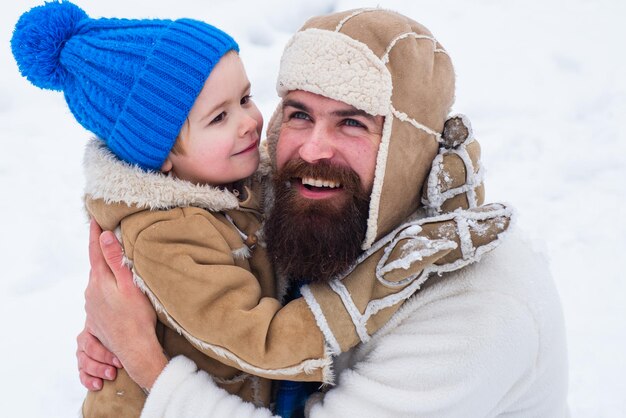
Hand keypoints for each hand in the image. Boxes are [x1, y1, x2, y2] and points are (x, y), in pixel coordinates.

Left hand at [84, 219, 166, 389]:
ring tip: (111, 260)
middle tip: (103, 233)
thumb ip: (115, 260)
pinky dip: (105, 286)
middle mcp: (91, 292)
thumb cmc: (136, 318)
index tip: (94, 218)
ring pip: (97, 281)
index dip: (95, 234)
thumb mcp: (129, 285)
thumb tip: (104, 236)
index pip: (95, 251)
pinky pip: (99, 295)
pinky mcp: (96, 318)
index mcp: (99, 281)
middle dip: (99, 250)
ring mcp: (91, 306)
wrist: (133, 350)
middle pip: (95, 265)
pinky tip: (113, 290)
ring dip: (103, 270)